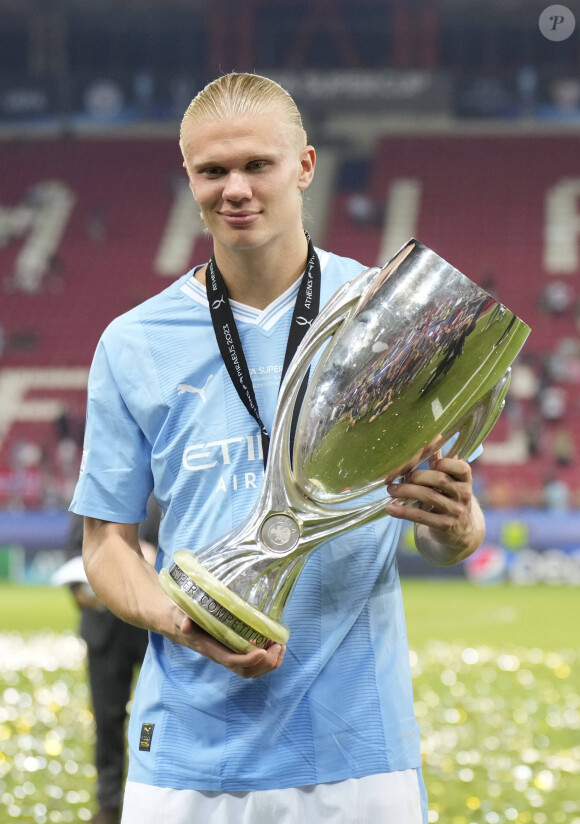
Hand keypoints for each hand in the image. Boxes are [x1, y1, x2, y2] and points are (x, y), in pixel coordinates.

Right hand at [169, 608, 285, 678]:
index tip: (263, 651)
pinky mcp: (235, 651)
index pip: (231, 660)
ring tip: (281, 645)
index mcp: (211, 649)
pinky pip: (254, 664)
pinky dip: (269, 659)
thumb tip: (186, 624)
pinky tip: (276, 644)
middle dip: (265, 663)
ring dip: (270, 662)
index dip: (248, 659)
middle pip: (246, 671)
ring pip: (253, 671)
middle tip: (278, 645)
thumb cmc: (182, 617)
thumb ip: (184, 619)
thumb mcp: (180, 615)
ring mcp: (229, 655)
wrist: (178, 623)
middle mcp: (222, 656)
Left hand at [383, 450, 483, 564]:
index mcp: (466, 479)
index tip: (428, 462)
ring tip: (391, 490)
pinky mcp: (445, 526)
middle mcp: (464, 494)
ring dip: (405, 491)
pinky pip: (421, 516)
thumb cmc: (450, 497)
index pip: (460, 467)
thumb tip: (432, 437)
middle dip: (416, 476)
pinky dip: (403, 512)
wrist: (461, 530)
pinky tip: (390, 508)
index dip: (444, 463)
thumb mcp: (449, 480)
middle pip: (439, 479)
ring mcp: (455, 511)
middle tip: (400, 477)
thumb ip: (440, 462)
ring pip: (428, 496)